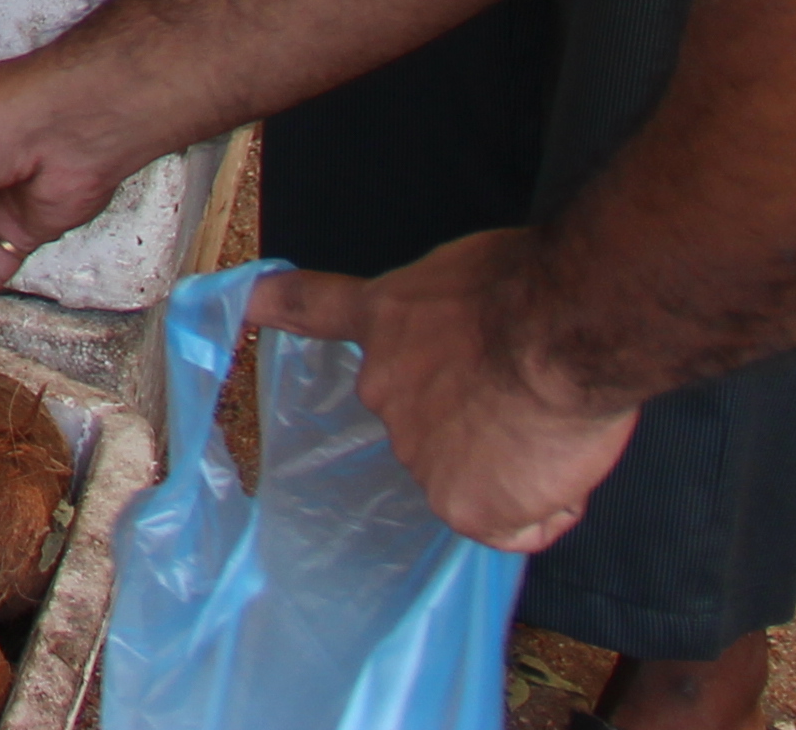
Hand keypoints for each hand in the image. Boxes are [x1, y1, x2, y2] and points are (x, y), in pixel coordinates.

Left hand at [251, 237, 638, 551]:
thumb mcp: (467, 273)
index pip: (313, 310)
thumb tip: (476, 341)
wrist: (556, 334)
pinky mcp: (461, 508)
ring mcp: (416, 455)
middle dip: (475, 417)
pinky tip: (554, 459)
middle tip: (519, 393)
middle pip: (430, 421)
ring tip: (542, 420)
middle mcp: (383, 391)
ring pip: (480, 475)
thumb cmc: (530, 291)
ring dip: (513, 459)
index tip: (239, 302)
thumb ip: (447, 316)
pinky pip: (517, 522)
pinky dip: (544, 501)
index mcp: (384, 320)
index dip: (273, 306)